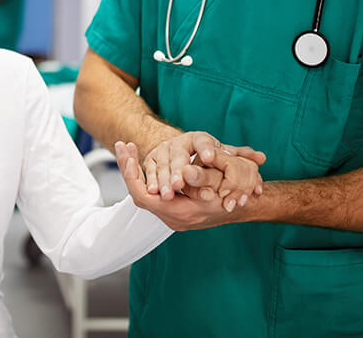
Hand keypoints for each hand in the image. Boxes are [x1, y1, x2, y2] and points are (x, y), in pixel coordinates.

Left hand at [118, 142, 253, 230]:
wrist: (240, 207)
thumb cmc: (230, 192)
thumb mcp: (219, 182)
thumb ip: (202, 177)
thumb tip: (184, 171)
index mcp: (180, 213)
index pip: (144, 196)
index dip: (133, 176)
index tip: (129, 155)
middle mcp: (171, 217)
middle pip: (139, 194)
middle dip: (128, 168)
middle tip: (122, 145)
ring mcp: (170, 215)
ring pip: (142, 193)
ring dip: (133, 170)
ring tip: (126, 148)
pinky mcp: (172, 209)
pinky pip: (150, 194)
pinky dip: (142, 176)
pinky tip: (138, 160)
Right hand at [142, 130, 264, 201]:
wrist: (175, 147)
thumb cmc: (203, 153)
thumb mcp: (221, 153)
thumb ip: (240, 157)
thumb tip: (261, 158)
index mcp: (198, 139)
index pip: (202, 141)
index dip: (206, 150)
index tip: (210, 158)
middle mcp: (179, 142)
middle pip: (178, 155)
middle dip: (179, 170)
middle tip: (182, 184)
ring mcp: (163, 150)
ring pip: (162, 165)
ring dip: (164, 180)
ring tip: (169, 194)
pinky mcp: (150, 160)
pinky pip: (149, 171)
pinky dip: (151, 181)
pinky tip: (154, 192)